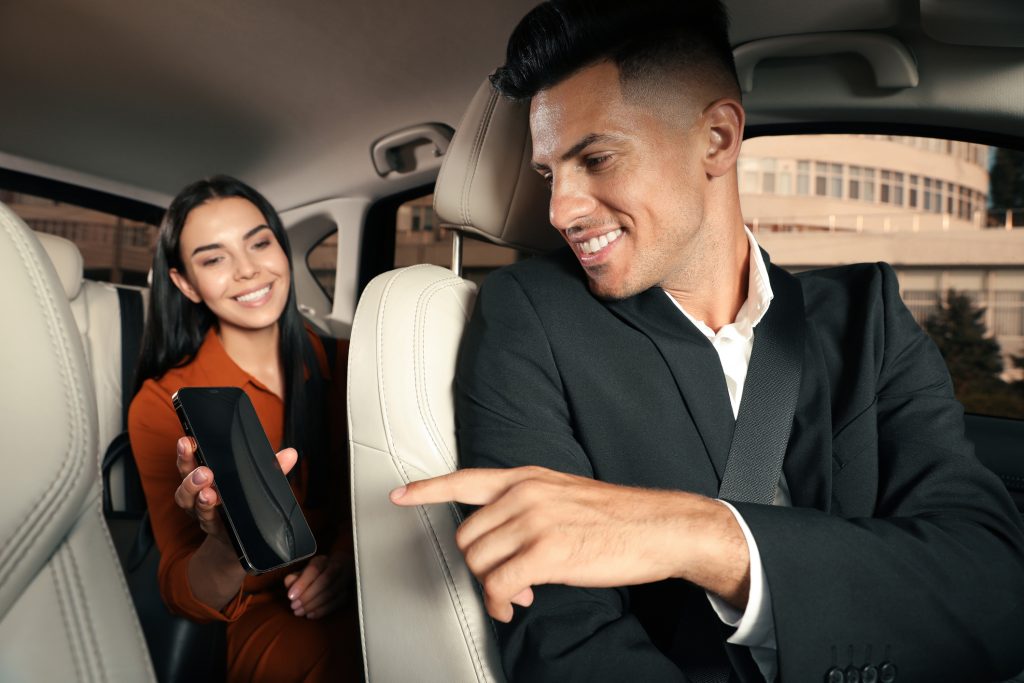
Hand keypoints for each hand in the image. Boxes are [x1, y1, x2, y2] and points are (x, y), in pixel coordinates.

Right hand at [174, 435, 297, 548]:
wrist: (242, 539)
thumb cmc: (246, 502)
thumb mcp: (257, 482)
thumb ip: (273, 468)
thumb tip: (291, 454)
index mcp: (206, 479)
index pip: (190, 464)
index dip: (186, 454)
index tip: (187, 441)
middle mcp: (199, 497)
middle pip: (186, 487)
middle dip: (191, 479)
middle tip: (204, 472)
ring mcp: (205, 515)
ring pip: (192, 507)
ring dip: (200, 499)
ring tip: (209, 494)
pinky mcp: (214, 530)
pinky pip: (209, 523)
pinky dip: (211, 516)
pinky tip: (218, 512)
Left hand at [284, 553, 352, 618]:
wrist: (338, 571)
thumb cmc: (316, 574)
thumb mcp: (304, 572)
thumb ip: (295, 577)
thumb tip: (289, 582)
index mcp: (322, 561)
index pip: (314, 569)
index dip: (302, 583)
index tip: (290, 596)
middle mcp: (336, 567)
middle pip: (325, 581)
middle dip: (308, 596)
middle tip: (294, 606)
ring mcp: (344, 579)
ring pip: (332, 592)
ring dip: (314, 604)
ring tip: (300, 612)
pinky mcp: (347, 592)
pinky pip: (337, 602)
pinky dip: (323, 610)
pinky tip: (311, 615)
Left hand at [390, 466, 748, 622]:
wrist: (661, 526)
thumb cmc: (619, 516)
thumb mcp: (566, 493)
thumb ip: (529, 504)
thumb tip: (504, 537)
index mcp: (527, 478)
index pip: (465, 481)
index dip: (427, 489)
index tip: (401, 495)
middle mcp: (524, 494)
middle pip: (467, 536)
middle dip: (479, 565)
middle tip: (504, 581)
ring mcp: (534, 521)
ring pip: (479, 562)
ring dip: (492, 587)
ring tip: (516, 594)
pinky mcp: (547, 552)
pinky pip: (500, 585)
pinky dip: (502, 602)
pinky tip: (517, 604)